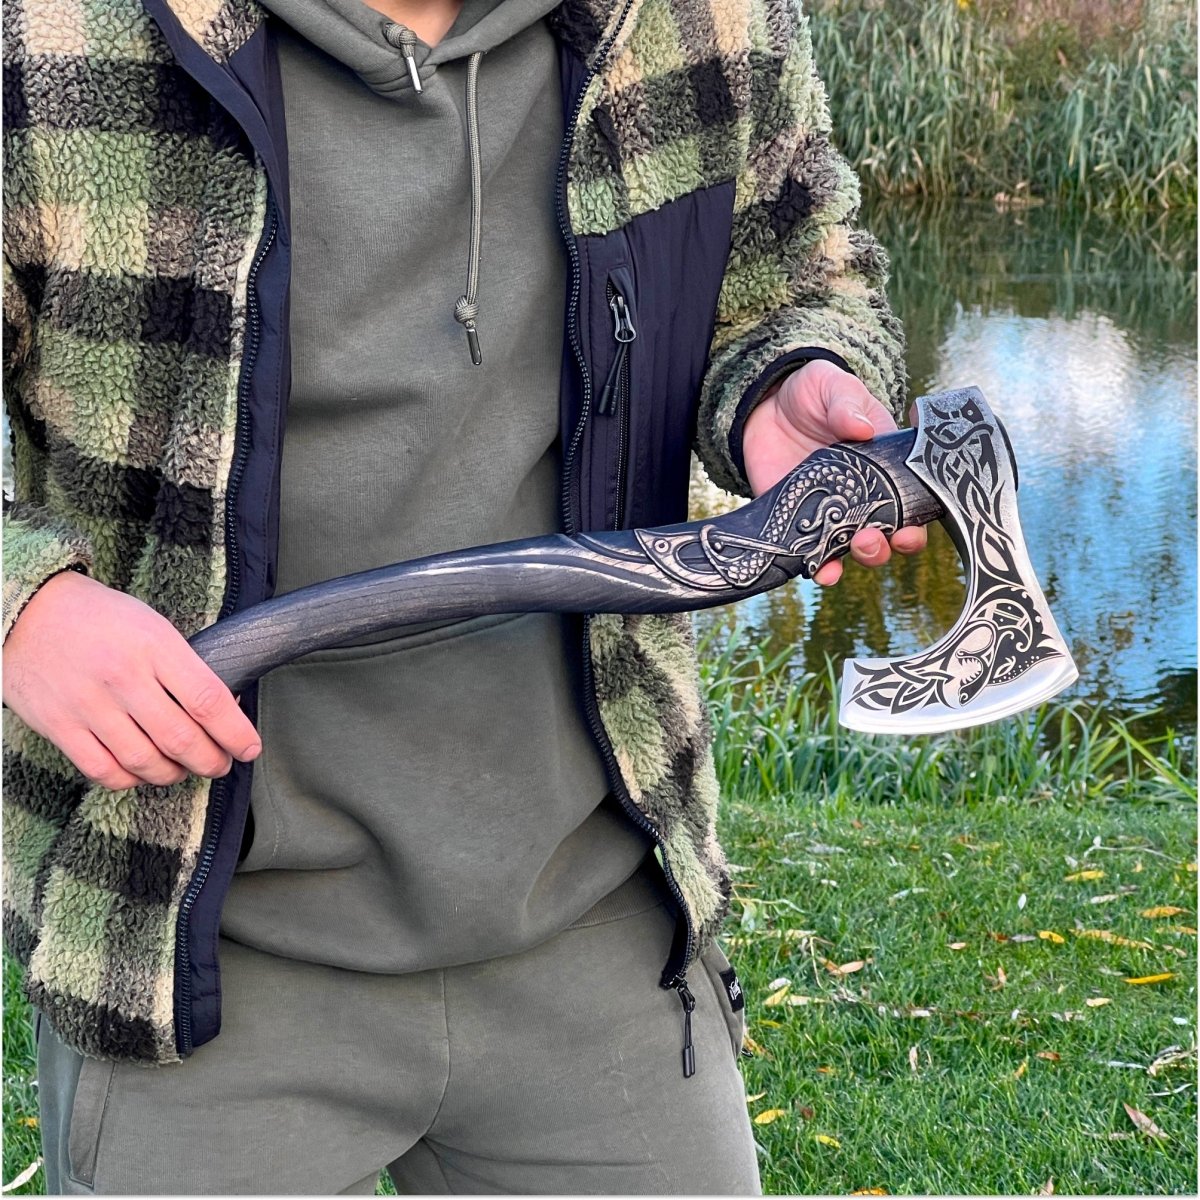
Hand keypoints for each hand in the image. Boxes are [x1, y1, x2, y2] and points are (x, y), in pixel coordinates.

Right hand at [3, 571, 261, 789]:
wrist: (26, 609)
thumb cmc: (100, 617)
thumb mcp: (152, 625)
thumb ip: (184, 665)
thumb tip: (223, 706)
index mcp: (155, 646)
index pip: (208, 700)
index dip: (236, 733)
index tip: (250, 748)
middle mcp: (123, 677)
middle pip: (181, 739)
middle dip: (212, 761)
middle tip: (221, 764)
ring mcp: (89, 704)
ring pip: (145, 761)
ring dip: (174, 774)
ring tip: (184, 769)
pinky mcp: (59, 725)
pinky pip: (103, 770)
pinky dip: (131, 779)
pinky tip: (143, 772)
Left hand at [741, 358, 926, 585]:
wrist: (766, 406)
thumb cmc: (814, 395)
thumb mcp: (833, 388)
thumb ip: (846, 404)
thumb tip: (860, 428)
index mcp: (886, 467)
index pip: (912, 503)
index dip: (916, 523)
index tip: (909, 528)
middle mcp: (864, 497)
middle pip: (886, 536)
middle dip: (883, 546)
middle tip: (870, 538)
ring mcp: (832, 513)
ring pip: (851, 551)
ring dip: (854, 559)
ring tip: (845, 554)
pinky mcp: (799, 521)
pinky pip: (811, 552)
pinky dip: (816, 565)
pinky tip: (816, 570)